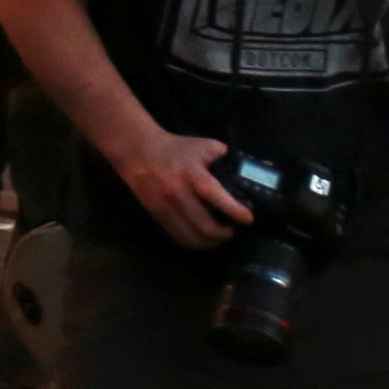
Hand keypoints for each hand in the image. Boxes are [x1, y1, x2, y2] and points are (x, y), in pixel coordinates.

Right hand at [113, 131, 251, 252]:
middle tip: (232, 232)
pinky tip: (201, 239)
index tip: (248, 219)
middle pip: (205, 226)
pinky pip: (178, 237)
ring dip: (209, 243)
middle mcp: (179, 194)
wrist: (140, 152)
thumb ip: (223, 155)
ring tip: (218, 239)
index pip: (217, 197)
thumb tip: (242, 168)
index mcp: (193, 175)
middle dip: (224, 234)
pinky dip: (193, 243)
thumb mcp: (203, 145)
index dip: (235, 211)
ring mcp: (166, 208)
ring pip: (191, 237)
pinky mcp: (158, 216)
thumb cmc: (176, 149)